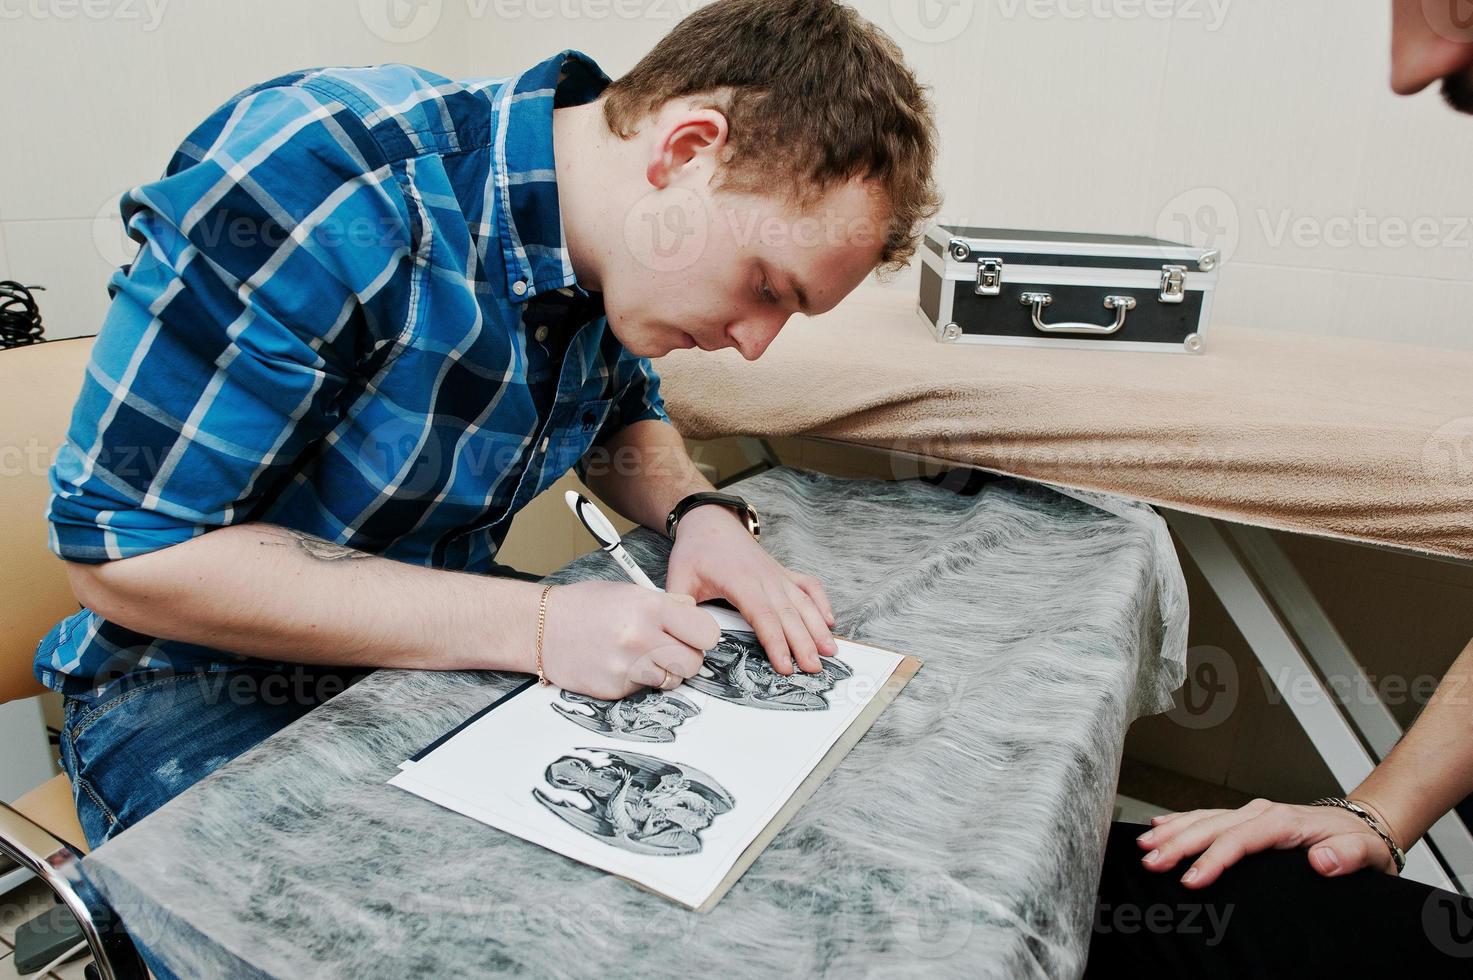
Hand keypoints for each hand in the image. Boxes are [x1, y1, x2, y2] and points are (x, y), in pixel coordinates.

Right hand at [538, 581, 719, 699]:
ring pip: (673, 681)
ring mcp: (628, 667)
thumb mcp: (629, 592)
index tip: (693, 635)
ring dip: (665, 672)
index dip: (702, 636)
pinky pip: (644, 690)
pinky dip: (638, 681)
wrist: (541, 628)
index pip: (706, 632)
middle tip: (670, 649)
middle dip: (687, 658)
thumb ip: (666, 604)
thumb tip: (695, 615)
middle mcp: (641, 638)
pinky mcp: (615, 690)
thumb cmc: (585, 606)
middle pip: (694, 662)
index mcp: (650, 608)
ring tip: (643, 657)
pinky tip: (620, 665)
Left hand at [664, 505, 836, 675]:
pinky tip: (830, 620)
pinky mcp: (782, 573)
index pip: (763, 616)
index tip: (784, 666)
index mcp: (740, 581)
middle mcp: (764, 578)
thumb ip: (678, 607)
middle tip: (814, 668)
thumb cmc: (695, 550)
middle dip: (803, 644)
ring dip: (818, 627)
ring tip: (830, 650)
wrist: (710, 521)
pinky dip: (821, 602)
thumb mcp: (678, 578)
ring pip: (803, 603)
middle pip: (789, 614)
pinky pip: (808, 586)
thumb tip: (678, 634)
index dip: (776, 642)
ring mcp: (777, 575)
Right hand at [1135, 798, 1400, 887]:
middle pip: (1213, 826)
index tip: (1192, 879)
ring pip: (1204, 818)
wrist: (1364, 826)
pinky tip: (1159, 826)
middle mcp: (1263, 812)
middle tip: (1151, 862)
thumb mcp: (1366, 853)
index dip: (1213, 858)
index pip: (1241, 839)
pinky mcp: (1247, 817)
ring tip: (1145, 847)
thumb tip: (1321, 861)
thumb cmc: (1362, 843)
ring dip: (1173, 832)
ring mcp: (1253, 812)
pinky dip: (1181, 820)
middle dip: (1179, 843)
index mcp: (1285, 822)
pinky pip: (1208, 816)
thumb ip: (1346, 856)